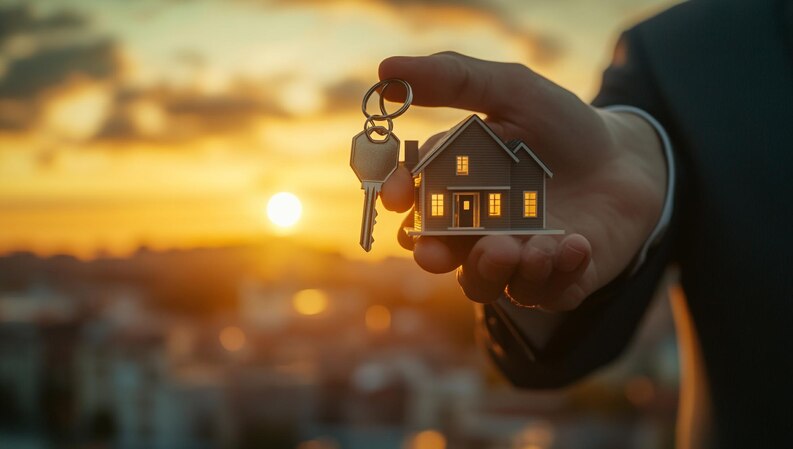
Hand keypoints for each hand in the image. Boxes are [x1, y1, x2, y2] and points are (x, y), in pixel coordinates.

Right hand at [379, 52, 665, 310]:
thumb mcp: (512, 90)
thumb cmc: (562, 126)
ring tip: (528, 246)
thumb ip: (453, 80)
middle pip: (438, 255)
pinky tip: (577, 243)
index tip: (401, 194)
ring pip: (483, 285)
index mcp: (456, 189)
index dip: (399, 199)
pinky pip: (543, 295)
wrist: (628, 159)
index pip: (412, 202)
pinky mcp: (555, 281)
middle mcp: (476, 230)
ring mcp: (513, 259)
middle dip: (434, 255)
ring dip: (494, 270)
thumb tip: (385, 71)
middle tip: (438, 251)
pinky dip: (556, 274)